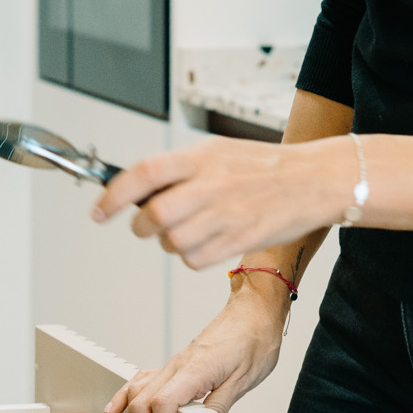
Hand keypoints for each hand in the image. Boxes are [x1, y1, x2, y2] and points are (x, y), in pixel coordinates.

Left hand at [92, 136, 348, 270]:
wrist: (313, 181)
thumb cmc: (264, 166)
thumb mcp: (218, 151)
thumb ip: (179, 168)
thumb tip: (140, 188)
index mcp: (200, 158)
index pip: (142, 175)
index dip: (113, 195)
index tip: (99, 211)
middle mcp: (208, 186)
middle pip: (152, 216)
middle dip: (141, 226)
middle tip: (147, 225)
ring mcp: (223, 216)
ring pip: (171, 243)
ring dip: (170, 242)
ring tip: (189, 229)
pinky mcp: (237, 242)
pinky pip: (194, 261)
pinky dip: (193, 257)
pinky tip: (208, 242)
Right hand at [102, 280, 288, 412]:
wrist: (254, 311)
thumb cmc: (254, 339)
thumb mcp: (245, 379)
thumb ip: (219, 405)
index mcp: (195, 369)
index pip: (164, 405)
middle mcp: (176, 366)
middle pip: (142, 406)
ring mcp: (171, 364)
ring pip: (136, 397)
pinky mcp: (173, 365)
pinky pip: (139, 381)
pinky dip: (123, 398)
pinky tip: (114, 412)